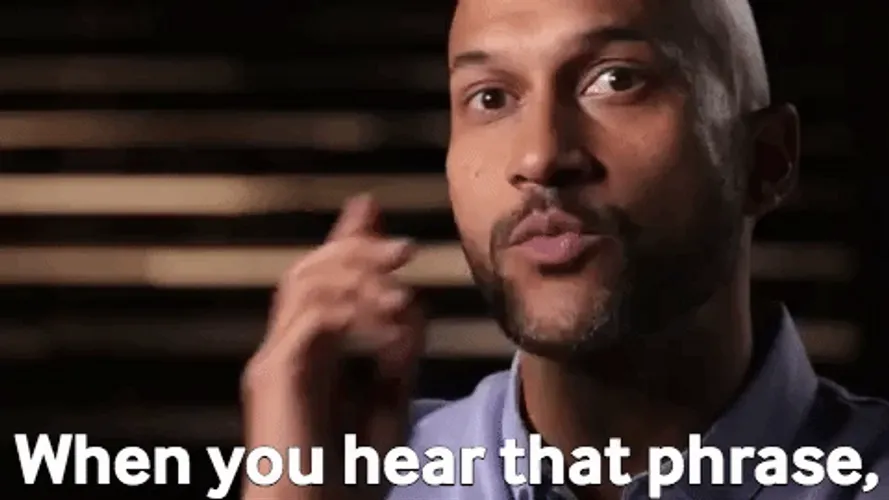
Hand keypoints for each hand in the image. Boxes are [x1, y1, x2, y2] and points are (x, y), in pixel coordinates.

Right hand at [241, 194, 425, 499]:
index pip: (323, 280)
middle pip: (309, 270)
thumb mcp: (388, 404)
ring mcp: (274, 360)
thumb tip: (411, 303)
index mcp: (310, 353)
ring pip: (304, 284)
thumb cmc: (347, 479)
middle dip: (357, 249)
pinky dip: (353, 316)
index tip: (373, 208)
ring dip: (357, 277)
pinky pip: (312, 323)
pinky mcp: (273, 376)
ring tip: (402, 293)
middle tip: (405, 247)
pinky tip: (389, 330)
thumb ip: (396, 354)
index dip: (346, 241)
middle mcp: (285, 348)